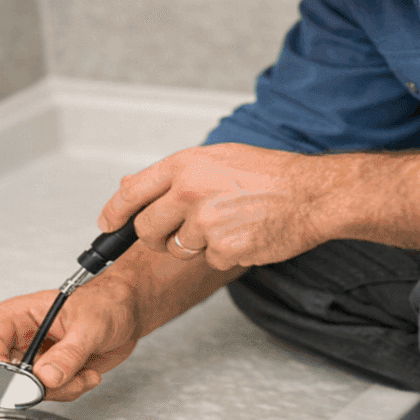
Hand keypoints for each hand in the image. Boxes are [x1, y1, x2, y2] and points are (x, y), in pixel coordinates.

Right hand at [0, 279, 138, 401]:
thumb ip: (68, 353)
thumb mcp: (90, 325)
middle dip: (36, 385)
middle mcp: (21, 337)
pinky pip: (50, 395)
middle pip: (3, 374)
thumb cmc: (106, 303)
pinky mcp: (50, 373)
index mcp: (19, 314)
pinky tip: (87, 373)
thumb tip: (45, 377)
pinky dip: (72, 390)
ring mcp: (35, 357)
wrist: (126, 313)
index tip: (16, 380)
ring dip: (61, 389)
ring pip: (30, 391)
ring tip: (84, 370)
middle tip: (61, 379)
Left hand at [99, 143, 338, 269]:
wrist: (311, 194)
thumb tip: (131, 188)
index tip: (108, 225)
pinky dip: (225, 254)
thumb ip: (174, 174)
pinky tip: (245, 234)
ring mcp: (206, 224)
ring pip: (179, 249)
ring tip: (227, 224)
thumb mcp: (217, 158)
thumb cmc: (269, 174)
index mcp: (186, 165)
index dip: (114, 213)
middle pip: (147, 230)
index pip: (132, 192)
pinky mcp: (224, 250)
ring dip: (196, 245)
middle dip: (157, 237)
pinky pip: (210, 261)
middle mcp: (190, 192)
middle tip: (179, 232)